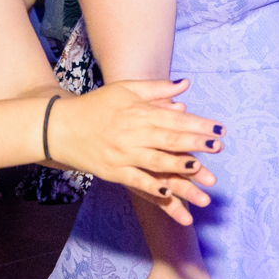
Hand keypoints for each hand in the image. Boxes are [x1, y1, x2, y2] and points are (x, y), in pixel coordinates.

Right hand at [43, 80, 222, 224]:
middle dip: (196, 143)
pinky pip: (135, 180)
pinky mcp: (112, 171)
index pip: (175, 118)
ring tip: (201, 171)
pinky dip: (152, 187)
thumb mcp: (125, 89)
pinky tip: (169, 193)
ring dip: (180, 167)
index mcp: (139, 112)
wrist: (58, 127)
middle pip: (169, 138)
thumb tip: (186, 85)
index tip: (220, 129)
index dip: (199, 124)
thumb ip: (157, 89)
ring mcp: (122, 154)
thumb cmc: (96, 106)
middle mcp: (133, 133)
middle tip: (219, 147)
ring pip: (156, 161)